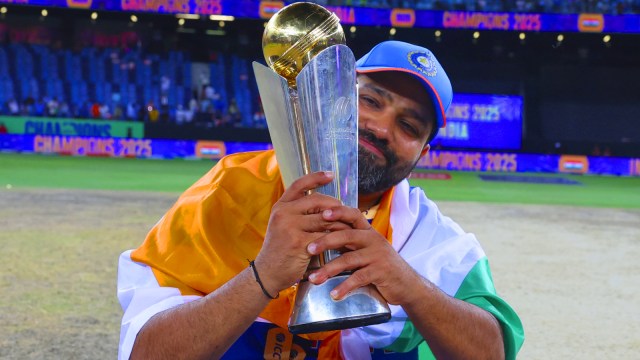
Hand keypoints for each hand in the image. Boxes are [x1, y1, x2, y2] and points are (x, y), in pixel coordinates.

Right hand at [254, 171, 352, 295]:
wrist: (268, 273)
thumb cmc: (281, 249)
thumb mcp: (284, 226)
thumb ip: (300, 214)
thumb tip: (328, 206)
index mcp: (280, 206)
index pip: (299, 184)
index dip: (316, 177)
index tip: (331, 174)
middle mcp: (283, 213)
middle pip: (316, 200)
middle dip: (335, 206)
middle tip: (345, 212)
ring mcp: (290, 227)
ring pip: (324, 219)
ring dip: (339, 223)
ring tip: (350, 226)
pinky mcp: (298, 242)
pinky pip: (324, 236)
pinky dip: (336, 239)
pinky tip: (344, 242)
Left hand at [305, 206, 422, 305]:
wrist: (407, 284)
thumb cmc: (380, 265)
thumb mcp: (366, 249)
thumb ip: (348, 243)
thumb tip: (319, 236)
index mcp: (368, 232)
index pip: (353, 215)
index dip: (338, 212)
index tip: (321, 214)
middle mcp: (373, 240)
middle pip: (347, 235)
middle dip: (326, 241)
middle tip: (309, 248)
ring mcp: (377, 255)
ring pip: (349, 259)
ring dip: (329, 270)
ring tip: (313, 279)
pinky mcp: (381, 272)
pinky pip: (359, 278)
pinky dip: (344, 287)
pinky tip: (334, 294)